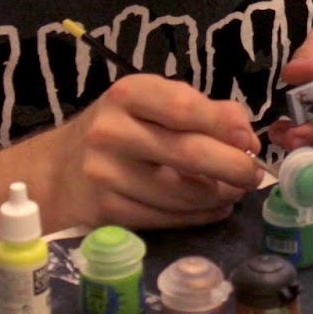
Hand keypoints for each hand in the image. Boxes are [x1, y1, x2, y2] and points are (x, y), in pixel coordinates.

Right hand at [41, 74, 264, 229]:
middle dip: (232, 167)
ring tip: (235, 192)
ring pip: (180, 194)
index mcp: (128, 94)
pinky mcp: (106, 212)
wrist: (58, 169)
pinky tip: (214, 208)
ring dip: (219, 196)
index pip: (184, 108)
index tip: (250, 141)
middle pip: (187, 153)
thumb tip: (246, 136)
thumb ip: (203, 110)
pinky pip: (165, 219)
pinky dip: (198, 217)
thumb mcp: (152, 103)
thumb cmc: (120, 128)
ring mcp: (105, 174)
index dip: (225, 126)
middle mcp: (111, 132)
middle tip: (254, 175)